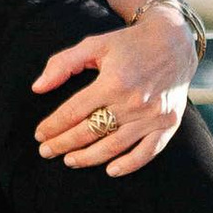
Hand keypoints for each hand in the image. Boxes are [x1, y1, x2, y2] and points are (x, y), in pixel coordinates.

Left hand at [32, 8, 196, 175]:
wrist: (175, 42)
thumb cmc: (129, 43)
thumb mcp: (94, 44)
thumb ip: (62, 63)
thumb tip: (37, 88)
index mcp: (113, 81)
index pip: (74, 111)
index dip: (53, 125)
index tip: (40, 134)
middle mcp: (134, 101)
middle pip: (90, 131)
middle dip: (63, 144)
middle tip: (45, 151)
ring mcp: (152, 115)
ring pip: (114, 145)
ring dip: (88, 157)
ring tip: (68, 161)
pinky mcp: (169, 123)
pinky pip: (148, 152)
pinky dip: (129, 165)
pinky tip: (110, 170)